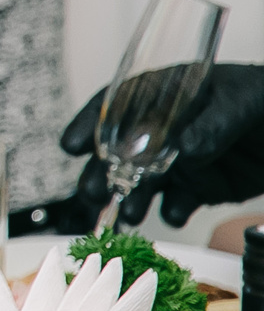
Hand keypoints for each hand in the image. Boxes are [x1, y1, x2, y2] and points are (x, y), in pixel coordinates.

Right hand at [58, 65, 263, 226]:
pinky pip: (177, 203)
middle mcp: (164, 130)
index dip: (89, 123)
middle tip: (94, 193)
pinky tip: (174, 213)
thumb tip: (185, 147)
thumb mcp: (240, 102)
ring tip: (130, 214)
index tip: (70, 145)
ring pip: (142, 183)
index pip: (117, 105)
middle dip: (102, 174)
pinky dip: (171, 212)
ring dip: (132, 199)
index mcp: (165, 96)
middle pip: (120, 152)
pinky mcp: (199, 187)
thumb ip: (212, 123)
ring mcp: (179, 160)